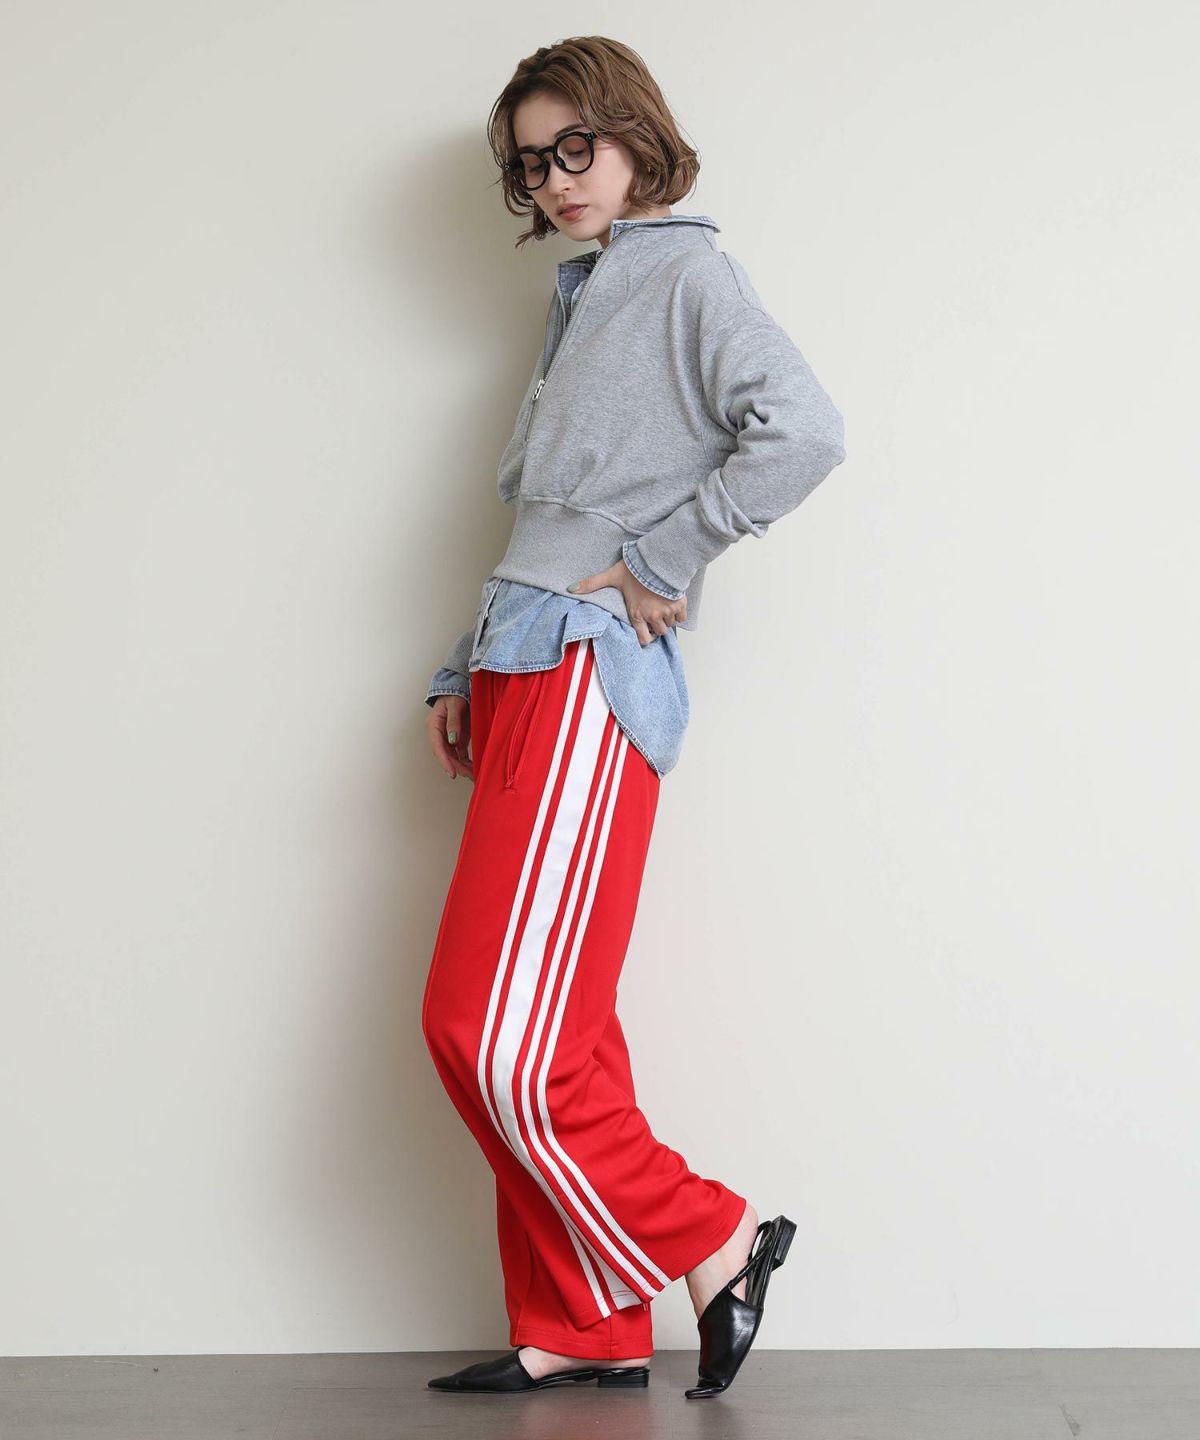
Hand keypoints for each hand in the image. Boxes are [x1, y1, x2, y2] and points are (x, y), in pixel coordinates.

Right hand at [427, 694, 473, 780]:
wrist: (459, 688)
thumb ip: (453, 722)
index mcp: (433, 726)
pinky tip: (472, 768)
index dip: (445, 761)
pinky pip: (460, 752)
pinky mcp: (458, 737)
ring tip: (472, 775)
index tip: (452, 773)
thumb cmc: (454, 694)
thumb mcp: (454, 705)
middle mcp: (439, 734)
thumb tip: (452, 740)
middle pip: (445, 754)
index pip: (438, 747)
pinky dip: (465, 761)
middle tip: (468, 775)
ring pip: (452, 756)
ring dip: (461, 766)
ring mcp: (448, 737)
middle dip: (456, 767)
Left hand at [568, 558, 686, 645]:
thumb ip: (592, 584)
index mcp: (636, 613)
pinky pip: (682, 618)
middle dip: (657, 627)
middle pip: (659, 633)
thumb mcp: (612, 575)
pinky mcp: (680, 604)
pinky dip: (679, 613)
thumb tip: (570, 588)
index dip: (645, 637)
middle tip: (654, 616)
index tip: (646, 630)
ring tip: (662, 606)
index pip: (643, 639)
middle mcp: (652, 616)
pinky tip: (673, 603)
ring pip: (670, 625)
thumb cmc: (636, 568)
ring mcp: (667, 611)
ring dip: (667, 619)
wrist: (659, 558)